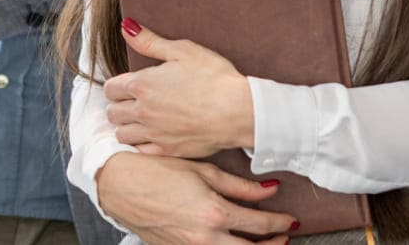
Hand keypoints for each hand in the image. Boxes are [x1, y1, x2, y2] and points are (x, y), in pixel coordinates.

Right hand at [94, 152, 294, 244]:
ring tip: (265, 243)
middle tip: (284, 236)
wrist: (118, 184)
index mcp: (214, 213)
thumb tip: (270, 190)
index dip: (279, 222)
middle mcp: (204, 237)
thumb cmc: (157, 170)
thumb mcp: (203, 171)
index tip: (289, 219)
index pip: (259, 224)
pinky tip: (232, 243)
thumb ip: (240, 185)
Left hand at [103, 20, 253, 157]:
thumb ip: (150, 41)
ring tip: (142, 119)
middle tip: (135, 101)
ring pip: (122, 134)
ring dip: (127, 126)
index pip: (110, 88)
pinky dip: (142, 144)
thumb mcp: (183, 50)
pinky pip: (139, 150)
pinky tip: (154, 135)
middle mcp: (142, 110)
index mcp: (142, 84)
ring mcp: (153, 133)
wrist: (238, 111)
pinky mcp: (166, 150)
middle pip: (112, 112)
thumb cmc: (214, 78)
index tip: (129, 85)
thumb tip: (126, 28)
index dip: (118, 85)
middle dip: (120, 105)